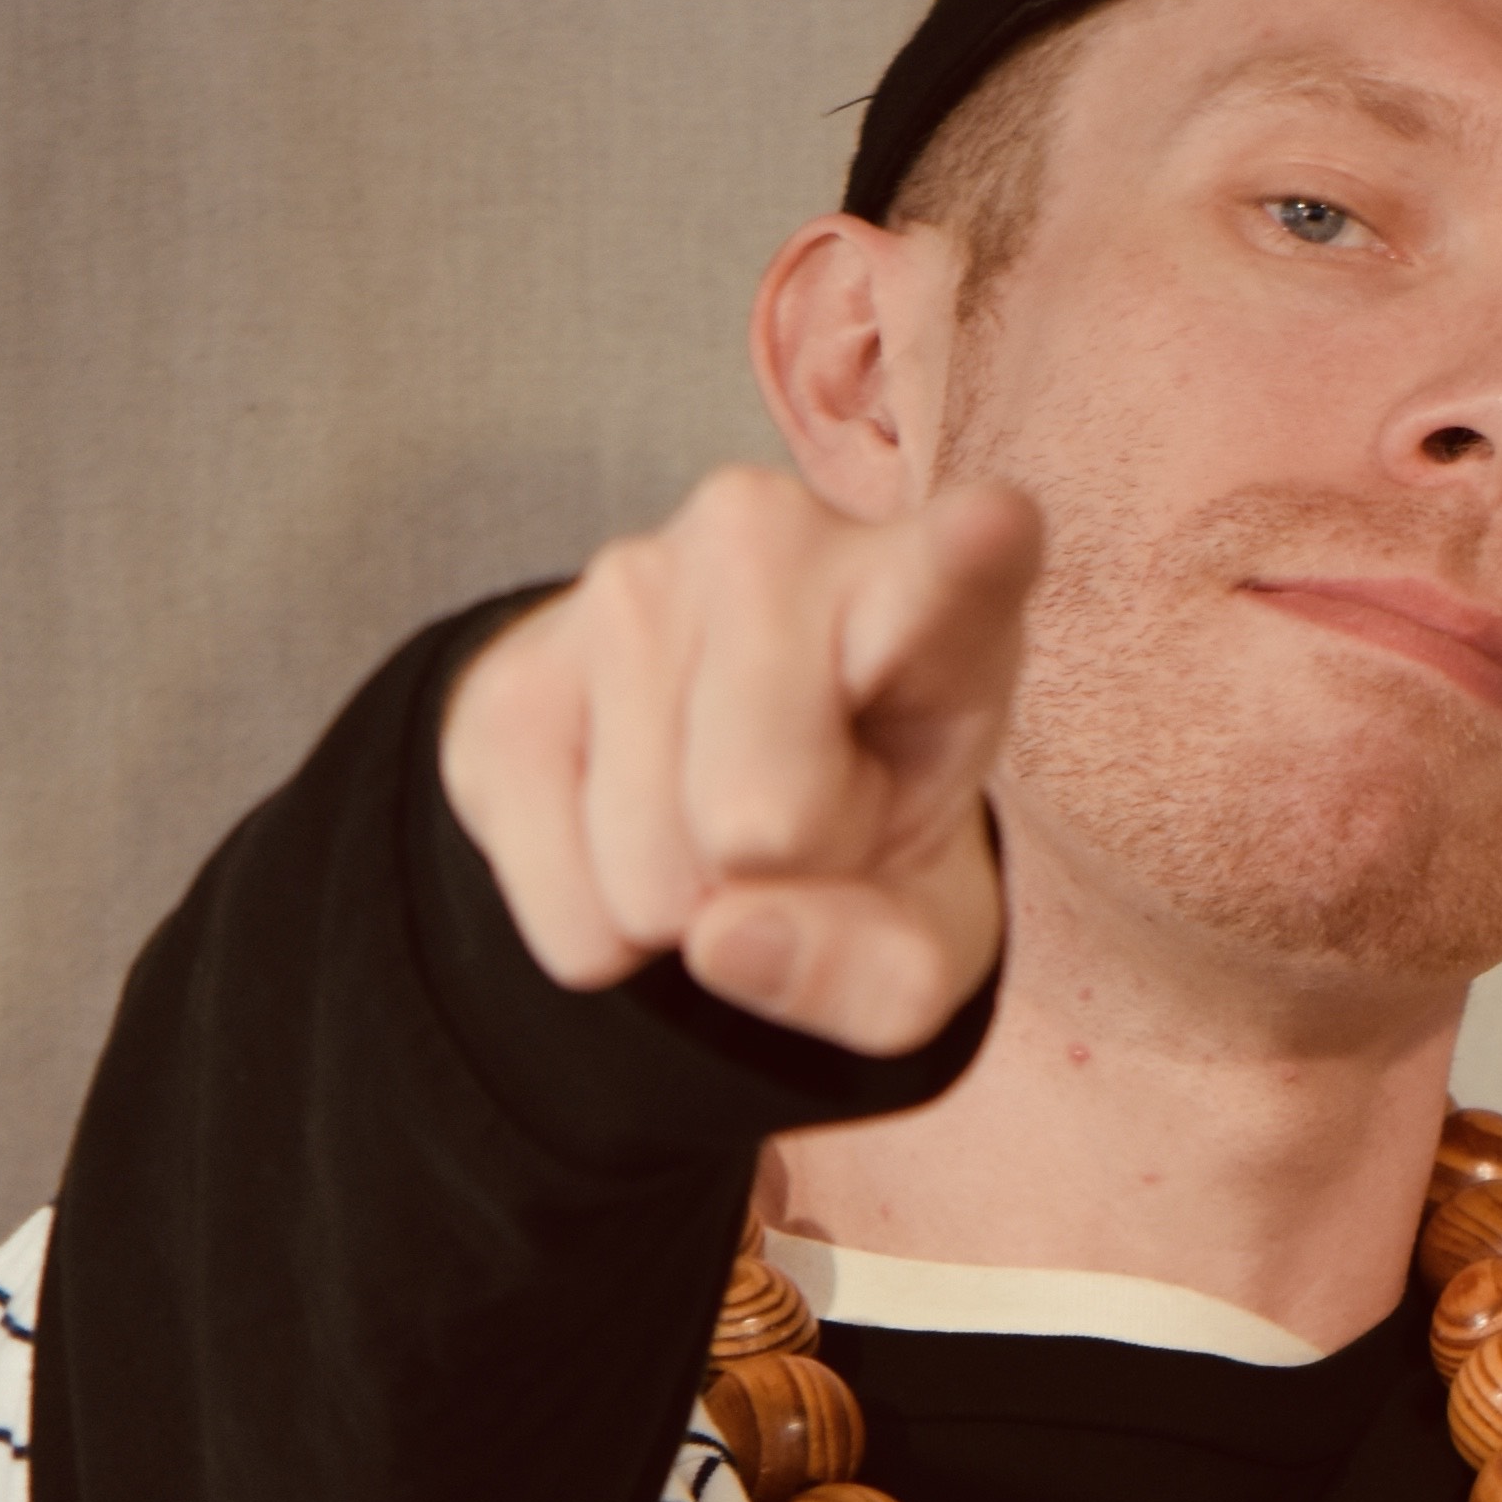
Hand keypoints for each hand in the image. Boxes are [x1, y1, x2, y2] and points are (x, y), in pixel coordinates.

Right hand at [437, 461, 1040, 1054]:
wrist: (724, 805)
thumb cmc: (867, 837)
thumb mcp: (923, 936)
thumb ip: (883, 970)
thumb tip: (728, 936)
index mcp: (928, 592)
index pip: (951, 571)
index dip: (964, 559)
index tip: (989, 531)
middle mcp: (769, 540)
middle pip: (763, 819)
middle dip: (780, 877)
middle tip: (802, 823)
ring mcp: (628, 585)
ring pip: (651, 872)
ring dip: (687, 901)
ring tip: (719, 813)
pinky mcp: (512, 675)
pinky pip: (567, 909)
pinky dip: (603, 928)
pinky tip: (634, 833)